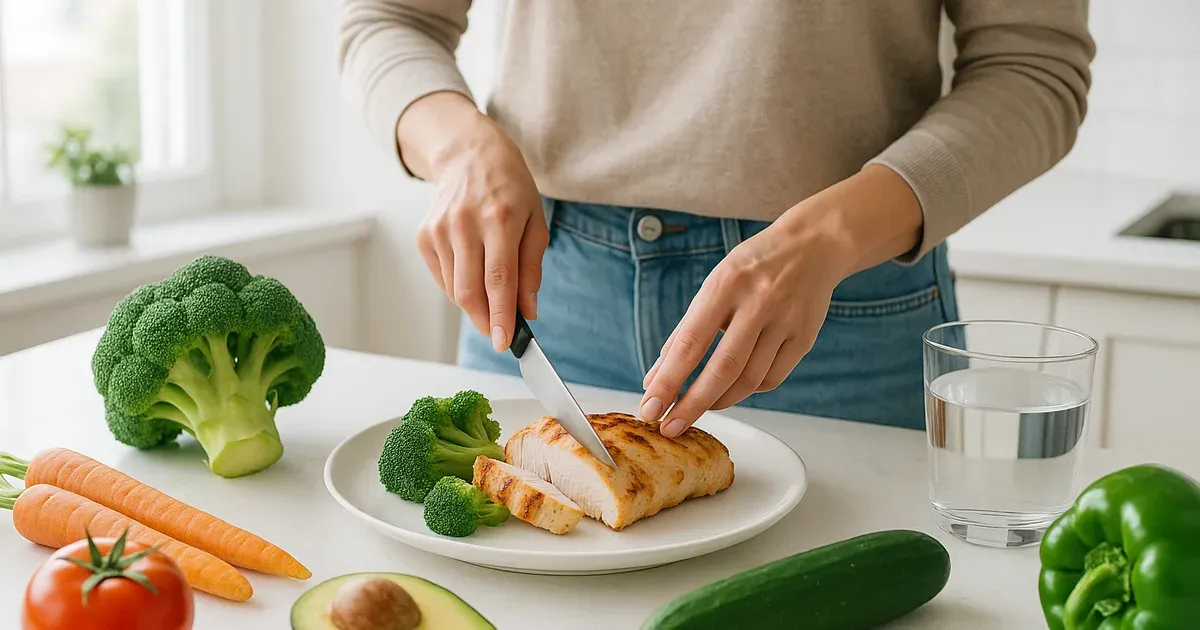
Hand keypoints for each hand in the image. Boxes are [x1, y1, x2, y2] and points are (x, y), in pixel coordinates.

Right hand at [400, 92, 548, 350]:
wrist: (469, 154)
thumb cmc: (510, 189)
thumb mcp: (535, 222)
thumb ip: (531, 269)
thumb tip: (528, 311)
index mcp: (500, 219)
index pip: (499, 280)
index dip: (502, 316)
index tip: (506, 343)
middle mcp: (466, 224)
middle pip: (471, 290)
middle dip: (485, 321)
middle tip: (499, 334)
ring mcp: (440, 229)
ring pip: (455, 289)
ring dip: (475, 306)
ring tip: (492, 297)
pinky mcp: (424, 235)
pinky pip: (442, 278)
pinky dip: (459, 289)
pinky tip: (472, 275)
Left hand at [640, 165, 923, 436]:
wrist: (812, 246)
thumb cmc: (752, 267)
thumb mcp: (713, 286)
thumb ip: (685, 333)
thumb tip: (655, 378)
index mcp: (725, 286)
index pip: (690, 344)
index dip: (668, 381)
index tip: (650, 407)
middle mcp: (757, 303)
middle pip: (722, 369)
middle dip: (691, 405)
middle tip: (670, 428)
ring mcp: (785, 321)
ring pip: (749, 380)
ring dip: (718, 402)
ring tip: (698, 409)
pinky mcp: (805, 337)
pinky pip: (771, 379)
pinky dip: (746, 391)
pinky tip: (732, 390)